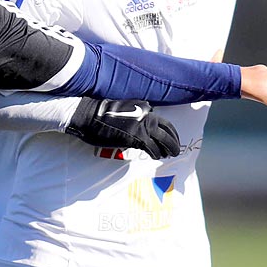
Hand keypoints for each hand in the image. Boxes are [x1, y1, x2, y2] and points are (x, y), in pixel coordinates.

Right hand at [66, 98, 181, 159]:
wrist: (91, 115)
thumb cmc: (103, 114)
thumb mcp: (125, 109)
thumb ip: (138, 115)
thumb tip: (144, 124)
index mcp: (145, 109)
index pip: (165, 123)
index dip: (172, 133)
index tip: (173, 140)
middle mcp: (147, 116)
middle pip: (167, 133)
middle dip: (173, 143)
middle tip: (175, 151)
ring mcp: (142, 127)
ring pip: (163, 141)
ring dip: (167, 150)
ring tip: (168, 155)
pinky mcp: (136, 137)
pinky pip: (152, 148)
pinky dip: (156, 153)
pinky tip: (156, 156)